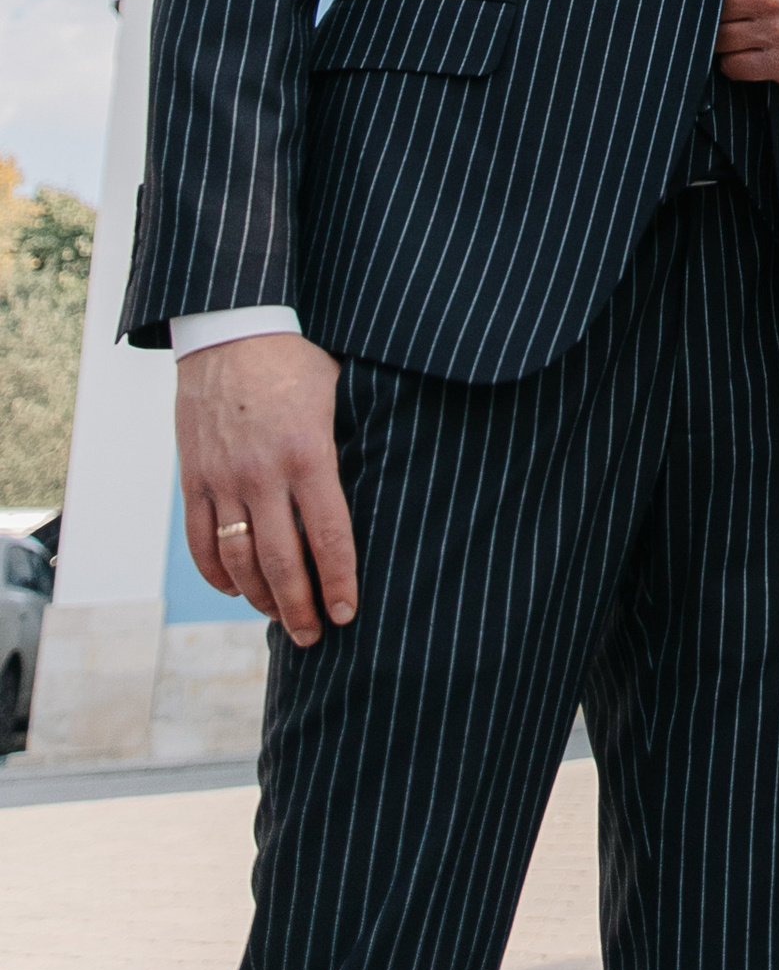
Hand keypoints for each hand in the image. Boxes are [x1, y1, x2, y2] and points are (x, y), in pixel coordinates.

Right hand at [178, 335, 355, 646]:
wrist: (229, 332)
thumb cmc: (297, 364)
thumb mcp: (340, 396)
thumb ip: (355, 445)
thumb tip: (394, 488)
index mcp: (308, 454)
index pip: (329, 536)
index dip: (339, 582)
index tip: (348, 614)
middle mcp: (262, 474)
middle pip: (281, 562)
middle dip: (299, 608)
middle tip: (314, 637)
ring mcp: (222, 479)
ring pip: (238, 561)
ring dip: (260, 598)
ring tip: (281, 618)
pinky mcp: (193, 479)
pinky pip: (200, 543)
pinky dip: (218, 575)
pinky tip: (237, 589)